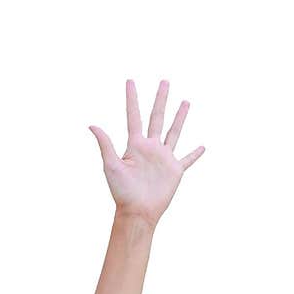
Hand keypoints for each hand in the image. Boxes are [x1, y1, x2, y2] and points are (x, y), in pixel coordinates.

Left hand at [89, 79, 204, 228]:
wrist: (137, 212)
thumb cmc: (122, 192)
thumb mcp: (111, 165)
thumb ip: (105, 144)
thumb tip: (92, 125)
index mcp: (135, 145)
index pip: (134, 115)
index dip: (132, 98)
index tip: (130, 81)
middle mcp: (150, 148)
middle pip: (157, 117)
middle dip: (161, 99)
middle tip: (164, 81)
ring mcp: (163, 158)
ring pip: (174, 132)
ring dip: (180, 117)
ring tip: (185, 102)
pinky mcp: (175, 170)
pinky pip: (187, 159)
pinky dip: (195, 154)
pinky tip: (202, 146)